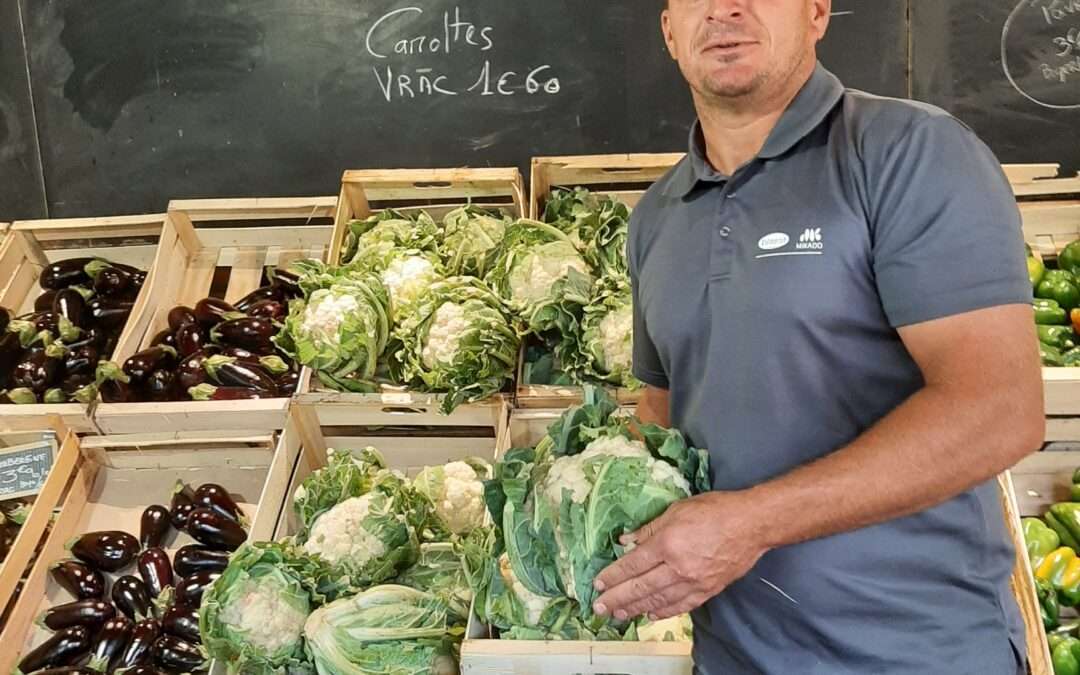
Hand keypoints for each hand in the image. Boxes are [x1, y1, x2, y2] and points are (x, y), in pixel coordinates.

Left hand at [592, 490, 769, 620]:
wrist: (751, 525)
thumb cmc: (715, 510)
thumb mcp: (677, 510)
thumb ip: (650, 528)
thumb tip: (626, 541)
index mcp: (667, 543)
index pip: (632, 564)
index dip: (613, 575)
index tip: (598, 584)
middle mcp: (678, 567)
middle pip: (640, 587)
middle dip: (617, 598)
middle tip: (599, 608)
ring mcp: (693, 582)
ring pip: (658, 600)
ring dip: (635, 608)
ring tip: (619, 614)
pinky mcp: (708, 590)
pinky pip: (681, 605)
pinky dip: (663, 611)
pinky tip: (650, 614)